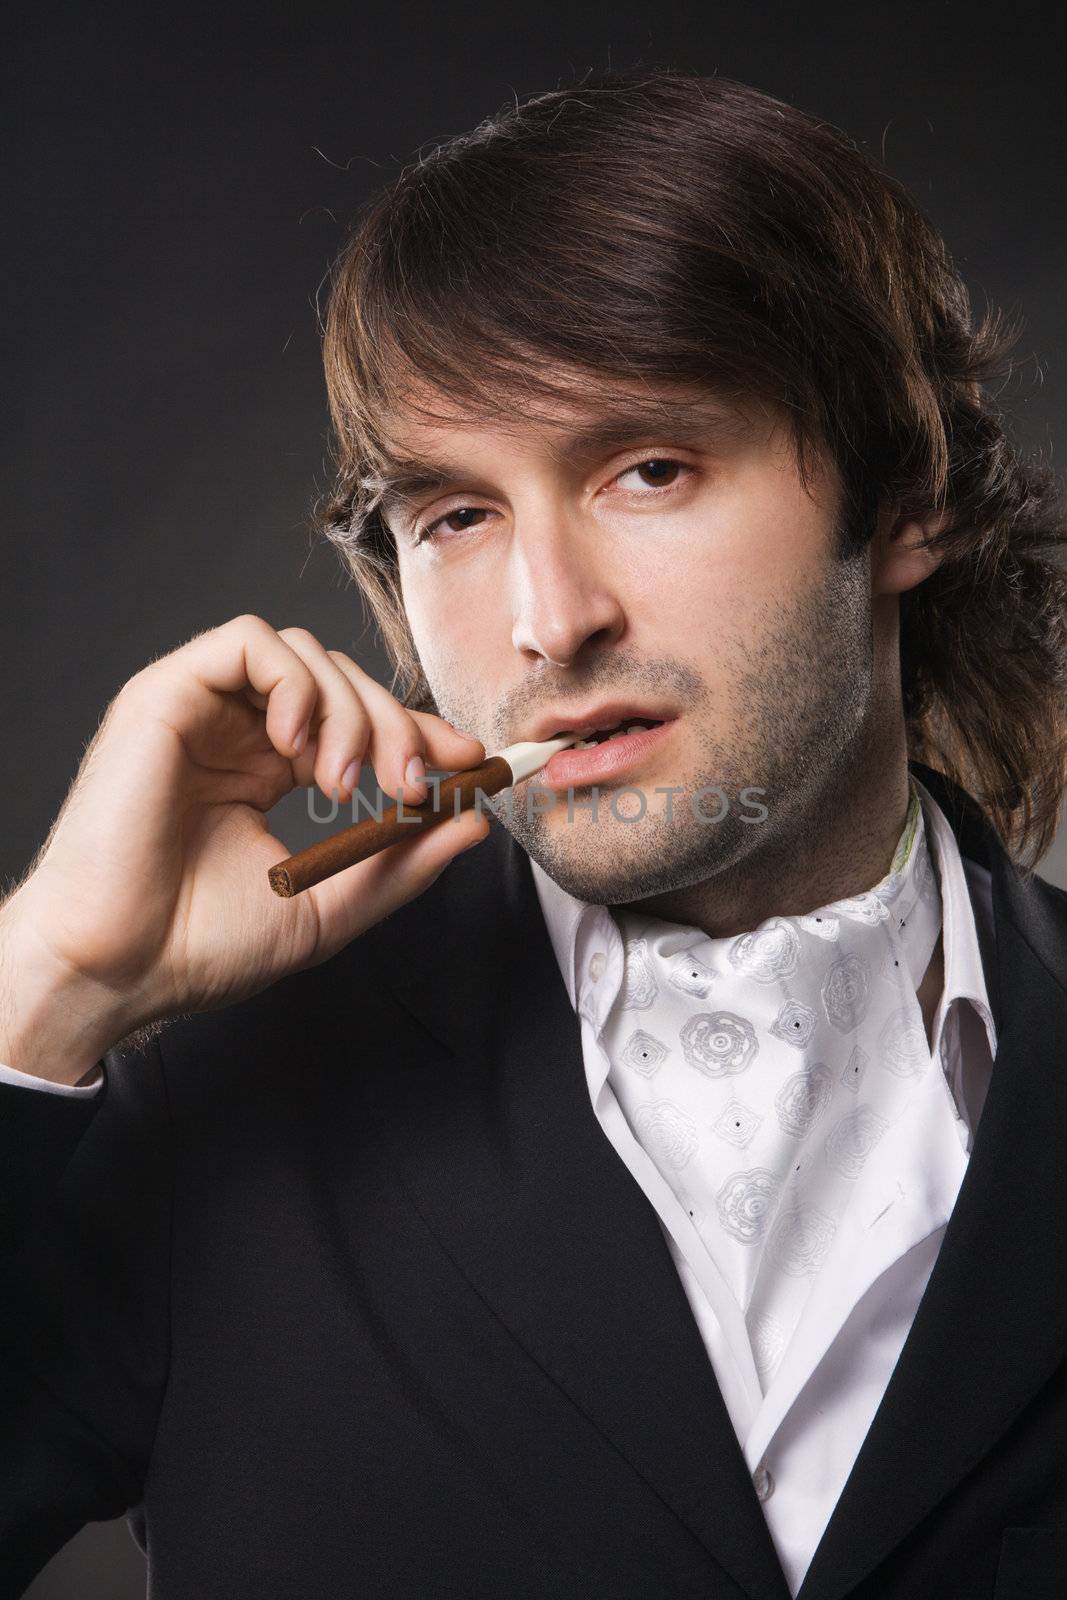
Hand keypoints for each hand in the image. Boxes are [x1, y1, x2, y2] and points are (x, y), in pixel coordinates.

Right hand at [0, 615, 488, 1077]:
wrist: (119, 967)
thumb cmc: (200, 946)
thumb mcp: (328, 906)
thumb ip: (401, 864)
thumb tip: (473, 822)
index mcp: (266, 771)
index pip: (357, 722)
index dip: (417, 731)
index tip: (468, 763)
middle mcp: (238, 732)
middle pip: (342, 680)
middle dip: (395, 724)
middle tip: (410, 785)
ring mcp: (202, 710)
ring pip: (304, 653)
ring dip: (347, 710)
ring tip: (342, 784)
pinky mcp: (166, 693)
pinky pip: (247, 643)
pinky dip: (292, 683)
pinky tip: (296, 748)